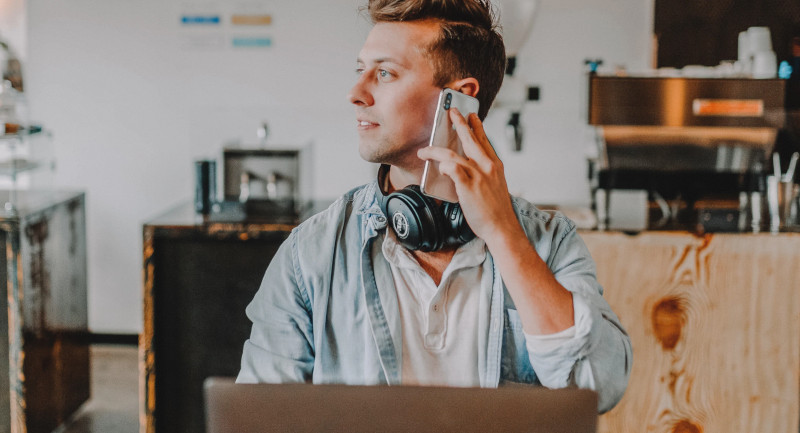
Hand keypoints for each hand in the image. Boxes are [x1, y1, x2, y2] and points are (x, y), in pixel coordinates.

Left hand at [416, 108, 521, 242]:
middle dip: (459, 123)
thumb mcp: (495, 185)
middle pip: (470, 139)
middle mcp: (487, 166)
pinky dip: (444, 165)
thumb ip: (484, 174)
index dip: (476, 127)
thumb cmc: (496, 210)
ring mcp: (477, 176)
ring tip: (425, 150)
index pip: (484, 141)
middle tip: (452, 112)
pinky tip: (438, 166)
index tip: (471, 116)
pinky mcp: (468, 186)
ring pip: (453, 155)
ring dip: (435, 151)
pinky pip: (452, 169)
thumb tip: (467, 169)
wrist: (501, 226)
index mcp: (494, 165)